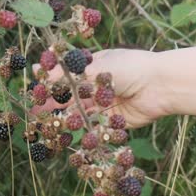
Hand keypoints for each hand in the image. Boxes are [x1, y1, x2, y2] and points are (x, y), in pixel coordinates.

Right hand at [30, 49, 171, 127]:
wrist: (160, 86)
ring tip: (44, 120)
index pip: (68, 73)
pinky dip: (79, 126)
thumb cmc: (130, 67)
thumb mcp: (97, 67)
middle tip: (35, 108)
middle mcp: (98, 85)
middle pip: (71, 94)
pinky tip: (64, 129)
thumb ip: (69, 73)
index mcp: (95, 66)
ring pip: (79, 110)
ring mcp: (105, 103)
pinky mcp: (112, 120)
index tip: (35, 83)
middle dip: (53, 100)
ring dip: (62, 114)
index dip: (52, 79)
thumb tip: (39, 68)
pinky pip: (92, 124)